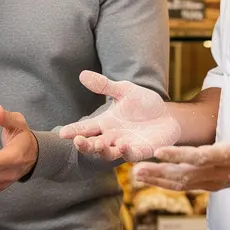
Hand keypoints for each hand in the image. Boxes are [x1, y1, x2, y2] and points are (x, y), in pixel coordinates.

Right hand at [58, 71, 179, 162]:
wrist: (167, 115)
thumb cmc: (143, 104)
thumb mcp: (124, 90)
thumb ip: (104, 85)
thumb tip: (82, 74)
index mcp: (105, 123)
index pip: (85, 128)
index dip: (73, 131)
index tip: (62, 133)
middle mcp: (112, 137)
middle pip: (93, 145)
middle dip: (85, 145)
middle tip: (78, 141)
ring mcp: (125, 146)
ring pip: (109, 154)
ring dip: (102, 151)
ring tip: (98, 144)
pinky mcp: (141, 151)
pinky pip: (131, 155)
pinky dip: (126, 152)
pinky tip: (124, 146)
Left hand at [132, 96, 229, 191]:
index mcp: (228, 155)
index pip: (200, 157)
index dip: (179, 155)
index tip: (159, 152)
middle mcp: (219, 172)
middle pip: (185, 175)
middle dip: (160, 172)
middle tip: (136, 168)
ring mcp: (213, 181)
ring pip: (182, 183)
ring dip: (158, 179)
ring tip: (136, 174)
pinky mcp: (209, 185)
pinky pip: (185, 186)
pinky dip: (166, 183)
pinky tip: (150, 178)